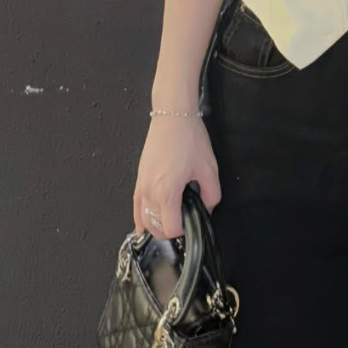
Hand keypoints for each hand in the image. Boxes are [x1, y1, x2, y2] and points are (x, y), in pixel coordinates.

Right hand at [133, 113, 221, 239]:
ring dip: (156, 226)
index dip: (183, 231)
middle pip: (154, 228)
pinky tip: (145, 226)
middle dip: (169, 231)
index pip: (170, 228)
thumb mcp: (209, 168)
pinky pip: (135, 207)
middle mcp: (150, 191)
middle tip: (184, 222)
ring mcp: (141, 186)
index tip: (192, 224)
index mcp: (167, 191)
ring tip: (170, 221)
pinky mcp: (139, 179)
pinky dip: (140, 219)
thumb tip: (207, 209)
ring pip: (143, 220)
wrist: (172, 116)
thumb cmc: (189, 138)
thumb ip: (211, 195)